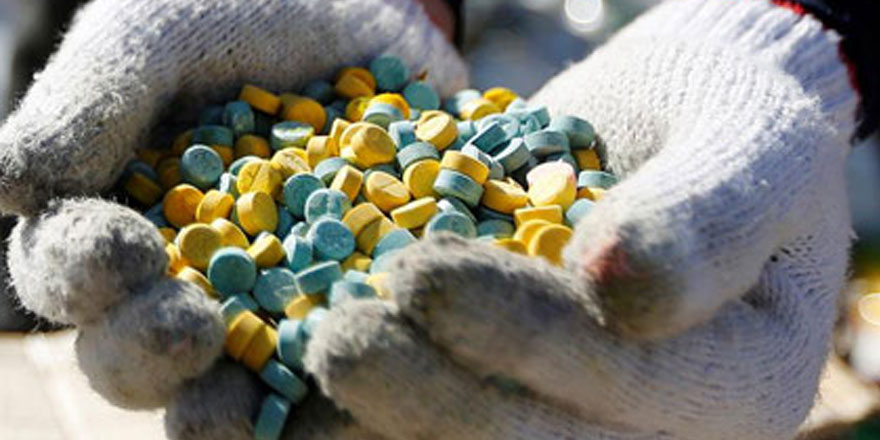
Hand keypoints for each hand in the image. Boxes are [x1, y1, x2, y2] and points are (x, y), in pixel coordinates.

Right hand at [0, 0, 464, 437]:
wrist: (356, 9)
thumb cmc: (239, 12)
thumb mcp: (159, 39)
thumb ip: (90, 110)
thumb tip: (4, 187)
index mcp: (112, 219)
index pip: (73, 270)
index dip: (86, 273)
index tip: (123, 254)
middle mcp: (182, 276)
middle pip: (140, 352)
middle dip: (152, 354)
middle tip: (190, 333)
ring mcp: (270, 296)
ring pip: (238, 376)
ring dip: (245, 393)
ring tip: (272, 373)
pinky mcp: (349, 295)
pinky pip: (342, 349)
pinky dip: (350, 368)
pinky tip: (371, 362)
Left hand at [302, 0, 858, 437]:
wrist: (675, 131)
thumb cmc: (729, 123)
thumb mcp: (752, 145)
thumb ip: (706, 214)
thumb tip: (620, 283)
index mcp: (745, 381)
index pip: (638, 384)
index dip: (533, 342)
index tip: (428, 281)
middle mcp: (663, 427)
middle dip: (437, 405)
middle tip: (341, 342)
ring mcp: (588, 418)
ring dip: (389, 425)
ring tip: (299, 376)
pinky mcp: (520, 390)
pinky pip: (446, 420)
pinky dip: (367, 413)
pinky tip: (298, 394)